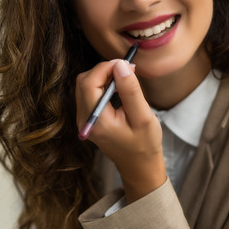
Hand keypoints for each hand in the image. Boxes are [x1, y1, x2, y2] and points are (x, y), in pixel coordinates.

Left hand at [75, 59, 165, 201]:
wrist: (139, 166)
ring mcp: (84, 119)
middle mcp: (84, 119)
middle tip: (127, 69)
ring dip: (104, 76)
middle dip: (104, 70)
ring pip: (85, 85)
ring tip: (126, 78)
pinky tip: (119, 88)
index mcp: (97, 121)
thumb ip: (130, 91)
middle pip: (84, 81)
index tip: (125, 63)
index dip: (105, 67)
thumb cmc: (144, 144)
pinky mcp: (88, 117)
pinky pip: (90, 92)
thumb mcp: (143, 117)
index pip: (89, 83)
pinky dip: (103, 84)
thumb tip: (120, 65)